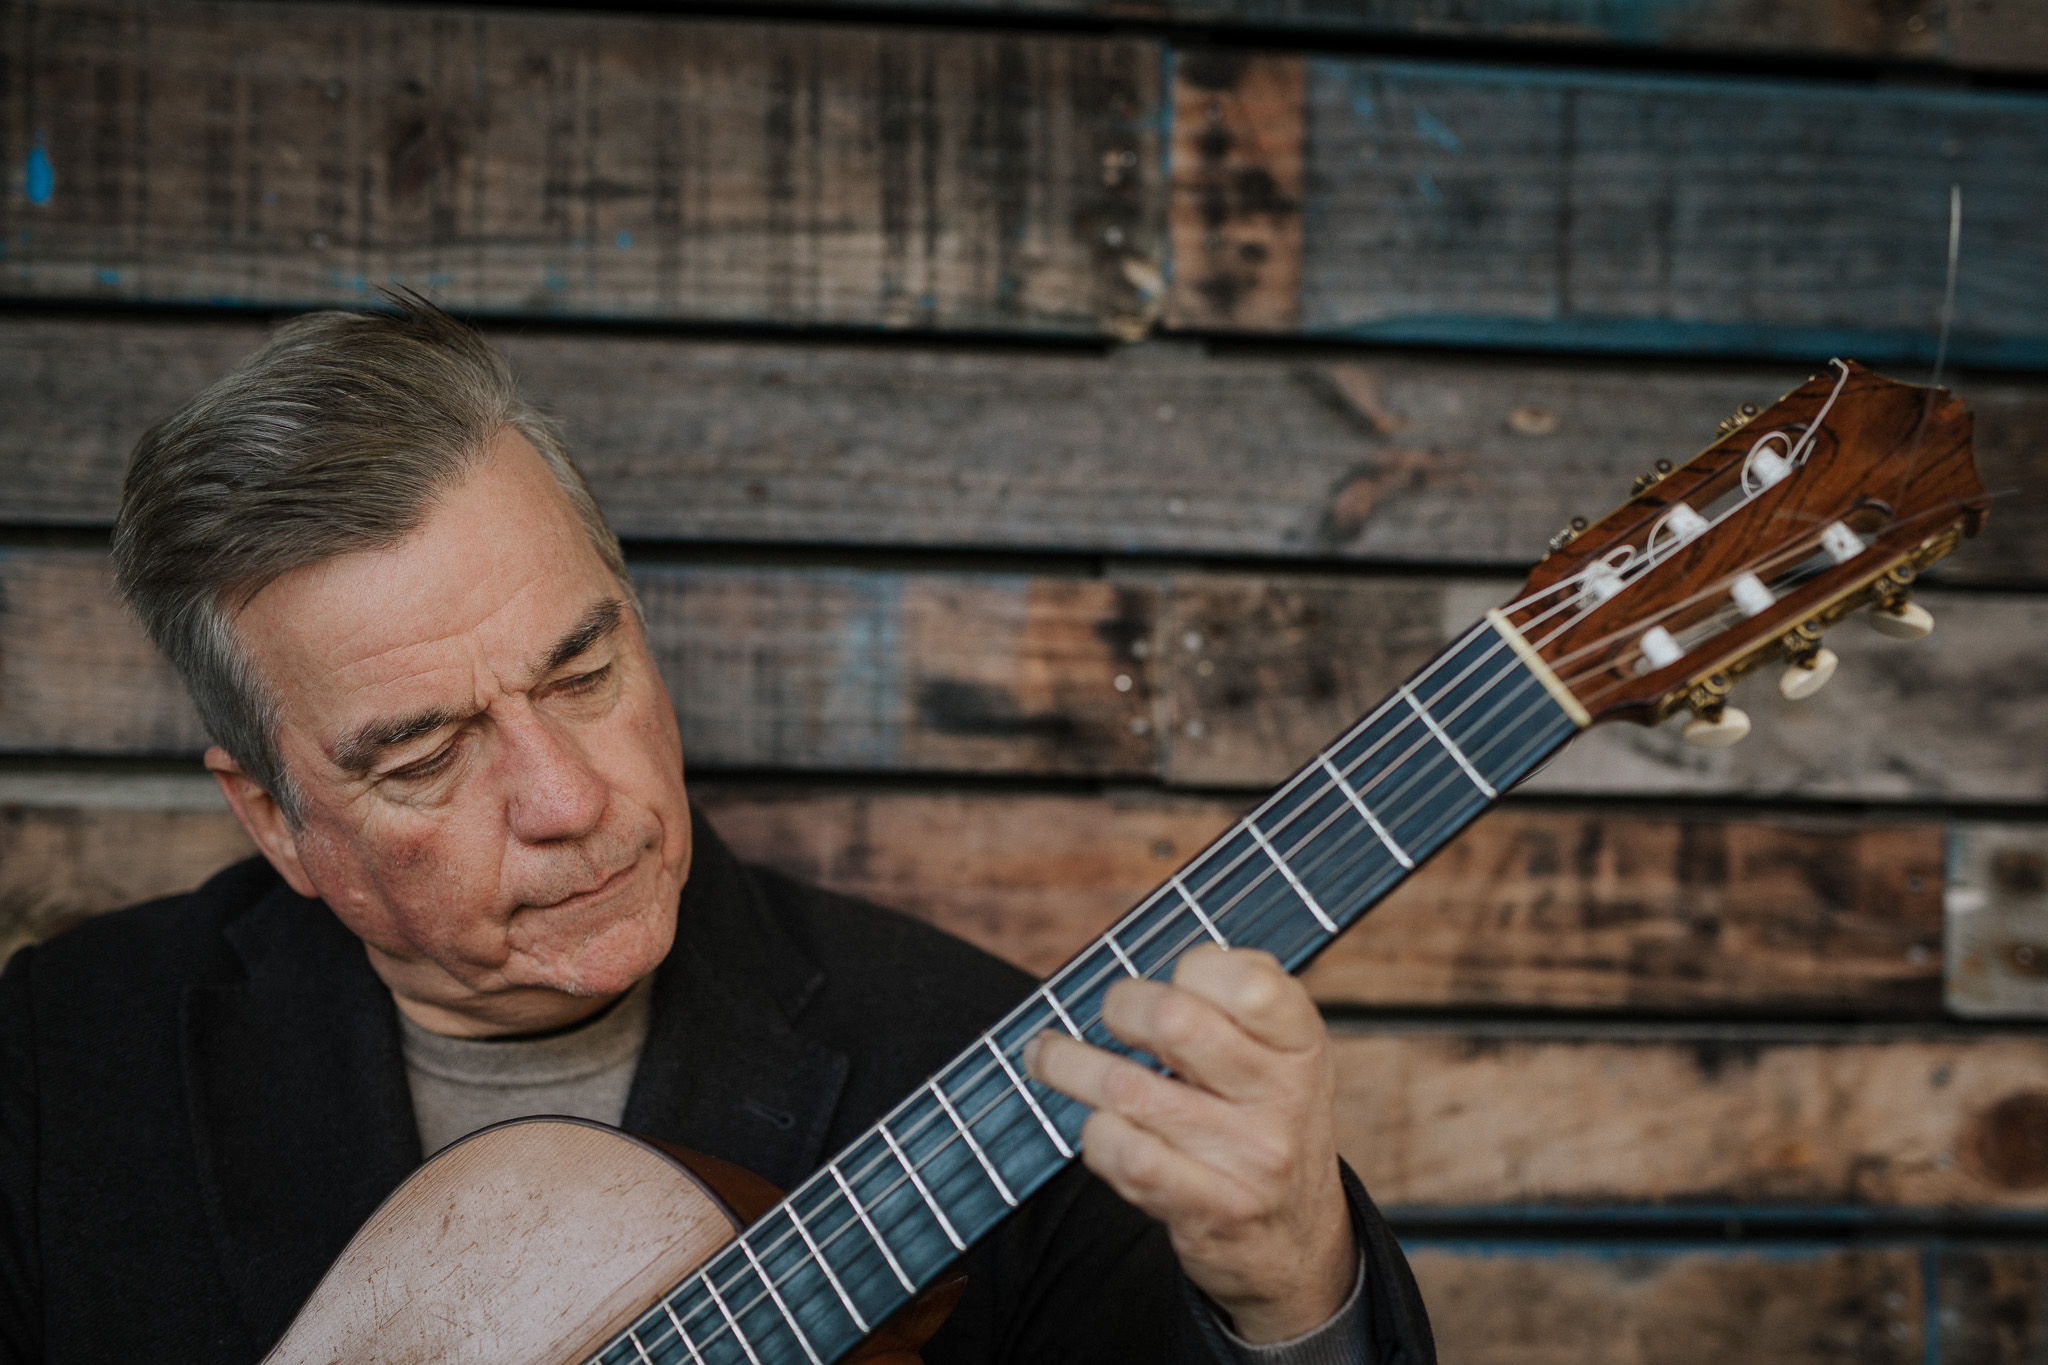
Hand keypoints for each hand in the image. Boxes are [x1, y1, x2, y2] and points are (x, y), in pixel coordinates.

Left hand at [1024, 945, 1354, 1342]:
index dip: (1193, 969)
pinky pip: (1126, 1156)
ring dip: (1068, 1065)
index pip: (1246, 980)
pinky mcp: (1212, 1210)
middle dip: (1119, 1006)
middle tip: (1108, 1014)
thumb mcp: (1280, 1055)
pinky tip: (1095, 1127)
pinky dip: (1095, 1135)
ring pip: (1128, 1088)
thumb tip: (1157, 966)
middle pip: (1172, 1020)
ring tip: (1047, 1056)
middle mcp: (1284, 1096)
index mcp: (1301, 1042)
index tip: (1173, 981)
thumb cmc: (1265, 1121)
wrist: (1295, 1240)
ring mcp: (1250, 1157)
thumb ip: (1234, 1001)